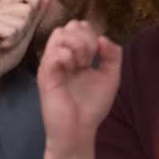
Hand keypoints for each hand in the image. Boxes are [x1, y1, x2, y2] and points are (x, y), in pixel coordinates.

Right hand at [0, 0, 50, 86]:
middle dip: (26, 28)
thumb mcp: (25, 34)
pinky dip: (10, 42)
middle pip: (28, 7)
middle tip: (10, 39)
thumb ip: (36, 16)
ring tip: (3, 43)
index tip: (23, 24)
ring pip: (22, 19)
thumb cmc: (3, 55)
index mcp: (3, 4)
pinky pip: (13, 30)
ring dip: (18, 37)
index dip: (33, 4)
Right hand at [37, 20, 121, 158]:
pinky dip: (68, 58)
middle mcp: (60, 56)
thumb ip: (112, 55)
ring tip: (82, 65)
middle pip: (68, 26)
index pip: (78, 27)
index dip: (91, 34)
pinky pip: (55, 53)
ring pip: (59, 34)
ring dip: (77, 46)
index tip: (98, 55)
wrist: (79, 131)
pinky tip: (73, 71)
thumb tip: (103, 37)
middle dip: (85, 38)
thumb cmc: (91, 107)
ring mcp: (51, 64)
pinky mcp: (45, 75)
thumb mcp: (110, 77)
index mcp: (74, 55)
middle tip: (90, 60)